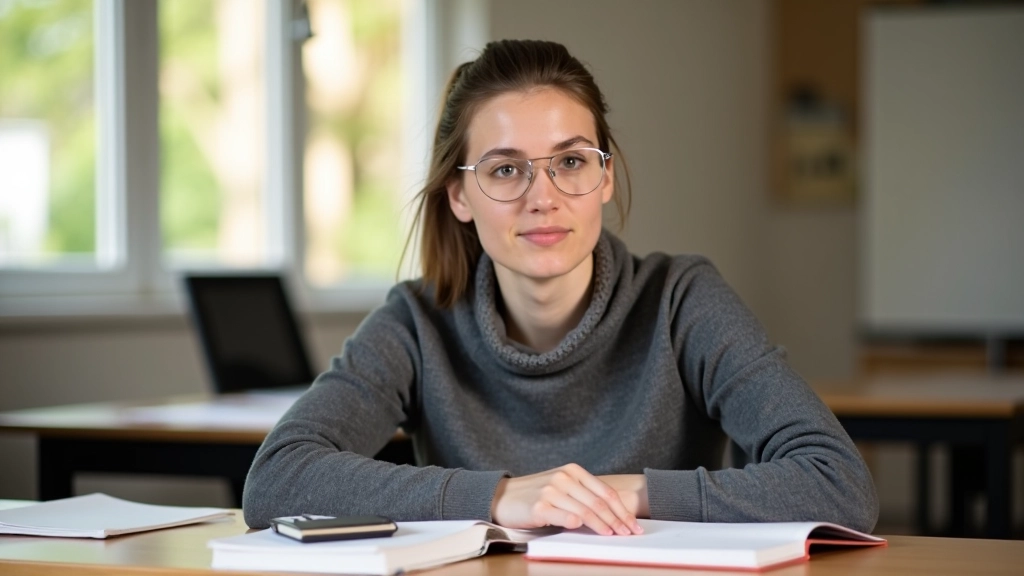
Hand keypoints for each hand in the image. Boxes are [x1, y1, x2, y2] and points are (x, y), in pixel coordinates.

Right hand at [490, 463, 643, 535]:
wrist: (503, 496)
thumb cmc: (535, 494)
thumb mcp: (561, 486)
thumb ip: (582, 493)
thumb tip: (613, 513)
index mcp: (573, 470)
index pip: (605, 492)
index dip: (622, 510)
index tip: (633, 524)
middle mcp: (564, 478)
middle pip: (598, 502)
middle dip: (617, 520)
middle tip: (629, 533)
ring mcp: (551, 491)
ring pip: (585, 511)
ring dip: (602, 525)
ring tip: (613, 535)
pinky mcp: (539, 506)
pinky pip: (564, 516)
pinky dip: (577, 524)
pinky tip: (586, 530)